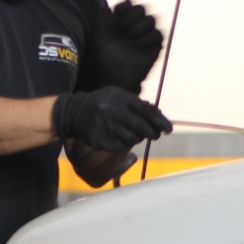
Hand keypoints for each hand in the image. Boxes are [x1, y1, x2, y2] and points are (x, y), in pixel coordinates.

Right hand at [53, 87, 172, 152]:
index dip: (159, 122)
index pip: (146, 112)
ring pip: (133, 140)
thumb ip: (137, 105)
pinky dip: (124, 144)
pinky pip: (121, 147)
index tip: (169, 129)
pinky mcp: (101, 141)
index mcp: (121, 99)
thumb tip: (160, 117)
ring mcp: (107, 128)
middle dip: (152, 133)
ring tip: (133, 133)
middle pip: (141, 128)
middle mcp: (114, 113)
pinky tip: (120, 138)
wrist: (74, 113)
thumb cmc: (103, 103)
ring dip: (137, 138)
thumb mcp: (118, 96)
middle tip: (156, 135)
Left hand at [88, 0, 163, 93]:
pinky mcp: (156, 46)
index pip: (128, 5)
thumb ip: (110, 18)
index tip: (115, 20)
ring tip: (131, 40)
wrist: (116, 76)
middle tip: (123, 32)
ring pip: (151, 20)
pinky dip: (147, 39)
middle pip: (141, 9)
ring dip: (139, 29)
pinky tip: (139, 47)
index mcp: (123, 21)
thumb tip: (125, 2)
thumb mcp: (103, 36)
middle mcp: (136, 26)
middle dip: (131, 19)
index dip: (123, 10)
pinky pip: (158, 34)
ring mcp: (147, 35)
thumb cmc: (108, 58)